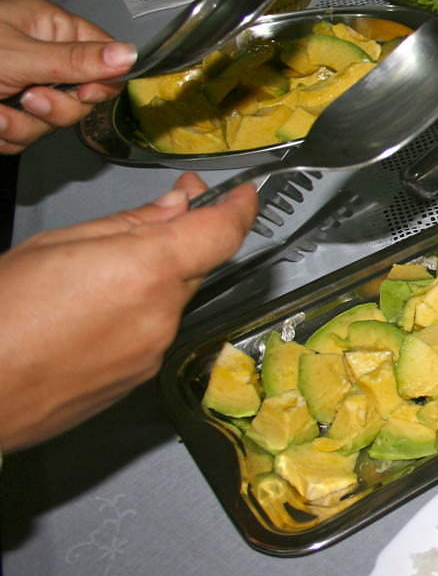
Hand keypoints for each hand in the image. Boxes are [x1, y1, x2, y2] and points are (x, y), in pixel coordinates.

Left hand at [0, 0, 137, 153]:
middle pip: (82, 97)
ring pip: (53, 122)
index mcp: (51, 29)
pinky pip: (26, 136)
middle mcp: (43, 57)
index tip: (83, 92)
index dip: (100, 80)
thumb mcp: (19, 55)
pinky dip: (7, 135)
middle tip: (26, 98)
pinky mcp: (9, 114)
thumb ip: (76, 60)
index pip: (104, 55)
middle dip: (55, 108)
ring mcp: (26, 86)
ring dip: (23, 126)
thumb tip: (133, 53)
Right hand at [0, 172, 257, 452]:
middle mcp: (161, 315)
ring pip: (170, 301)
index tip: (242, 195)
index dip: (239, 208)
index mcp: (145, 271)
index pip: (222, 233)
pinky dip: (134, 316)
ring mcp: (152, 353)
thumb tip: (177, 204)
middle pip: (194, 267)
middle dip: (177, 244)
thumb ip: (129, 224)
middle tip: (151, 221)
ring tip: (87, 283)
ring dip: (148, 284)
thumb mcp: (56, 244)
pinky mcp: (137, 381)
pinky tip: (88, 317)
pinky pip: (152, 334)